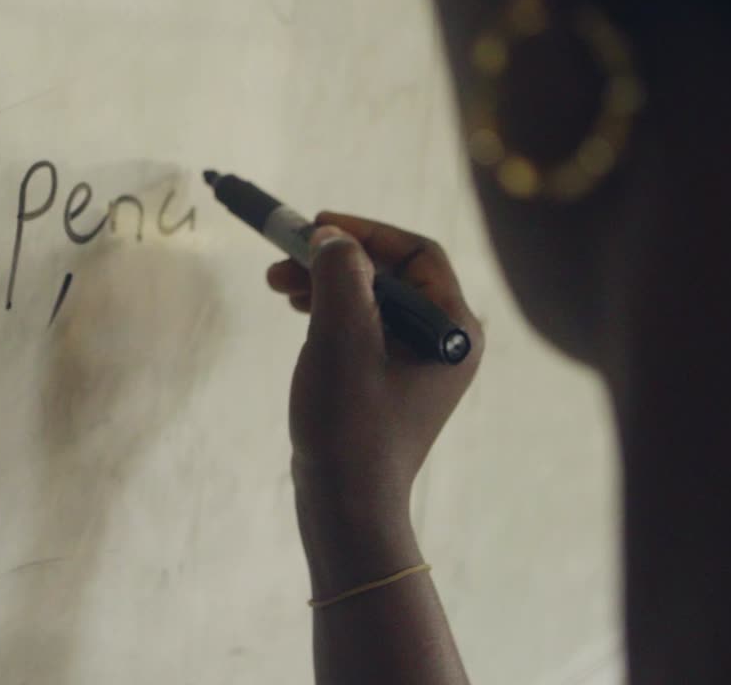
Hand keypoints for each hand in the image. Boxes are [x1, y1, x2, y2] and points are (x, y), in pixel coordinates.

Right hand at [268, 212, 484, 589]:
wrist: (346, 506)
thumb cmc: (350, 424)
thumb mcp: (342, 337)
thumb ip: (340, 275)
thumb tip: (332, 236)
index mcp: (454, 329)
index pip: (417, 253)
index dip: (365, 232)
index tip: (315, 225)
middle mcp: (445, 342)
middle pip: (390, 274)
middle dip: (334, 260)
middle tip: (282, 258)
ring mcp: (418, 365)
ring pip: (371, 301)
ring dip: (324, 284)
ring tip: (276, 284)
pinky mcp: (391, 383)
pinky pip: (364, 329)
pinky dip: (329, 313)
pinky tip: (298, 313)